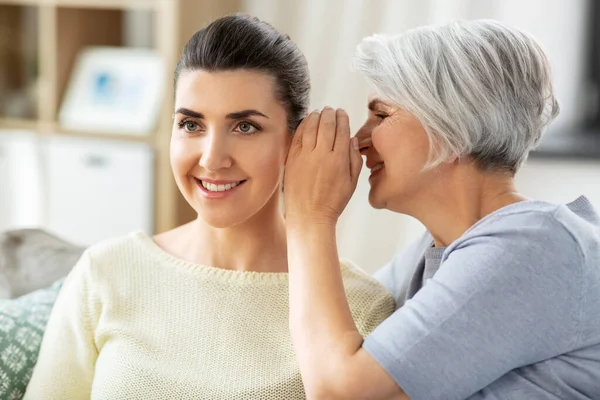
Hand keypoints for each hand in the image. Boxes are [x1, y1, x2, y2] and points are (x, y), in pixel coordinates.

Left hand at [284, 107, 362, 227]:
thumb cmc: (332, 203)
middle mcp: (322, 155)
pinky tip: (306, 122)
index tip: (342, 113)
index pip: (342, 131)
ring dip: (316, 116)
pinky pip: (297, 136)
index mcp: (339, 160)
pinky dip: (302, 125)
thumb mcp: (351, 184)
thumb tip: (352, 140)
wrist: (309, 217)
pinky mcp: (292, 160)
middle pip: (326, 125)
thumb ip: (354, 160)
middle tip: (331, 110)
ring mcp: (305, 156)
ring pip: (311, 127)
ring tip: (319, 112)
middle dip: (330, 114)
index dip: (342, 119)